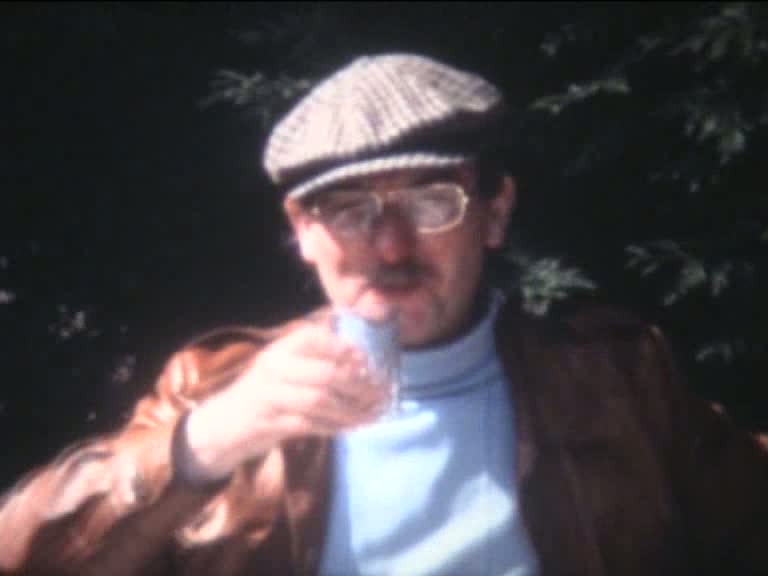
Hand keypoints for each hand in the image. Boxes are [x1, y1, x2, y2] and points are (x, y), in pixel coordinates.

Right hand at [182, 319, 387, 480]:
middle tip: (380, 394)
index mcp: (281, 349)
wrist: (223, 424)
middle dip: (358, 387)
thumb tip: (361, 358)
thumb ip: (316, 359)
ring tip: (372, 414)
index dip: (345, 349)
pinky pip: (309, 425)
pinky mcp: (269, 423)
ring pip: (319, 402)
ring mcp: (269, 396)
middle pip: (324, 375)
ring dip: (351, 410)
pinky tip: (351, 427)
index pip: (315, 338)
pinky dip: (334, 427)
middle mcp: (274, 367)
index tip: (368, 362)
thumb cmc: (265, 392)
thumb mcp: (286, 367)